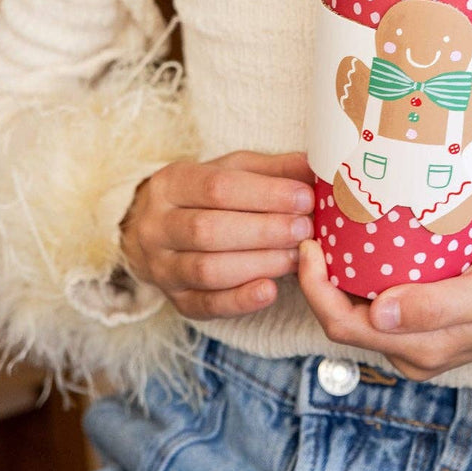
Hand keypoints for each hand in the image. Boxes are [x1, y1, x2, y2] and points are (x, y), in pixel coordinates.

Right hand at [120, 149, 315, 319]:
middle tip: (305, 229)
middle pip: (208, 230)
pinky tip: (271, 290)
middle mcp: (156, 226)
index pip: (217, 187)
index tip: (304, 198)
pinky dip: (240, 301)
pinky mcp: (175, 301)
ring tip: (297, 257)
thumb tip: (315, 165)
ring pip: (207, 270)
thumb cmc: (205, 195)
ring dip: (258, 264)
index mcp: (170, 183)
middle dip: (263, 231)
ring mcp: (161, 267)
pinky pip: (205, 305)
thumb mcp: (232, 171)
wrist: (157, 230)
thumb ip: (271, 169)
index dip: (265, 193)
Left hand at [298, 231, 471, 380]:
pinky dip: (360, 269)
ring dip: (336, 272)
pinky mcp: (424, 314)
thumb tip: (380, 314)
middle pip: (343, 317)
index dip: (315, 288)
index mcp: (421, 350)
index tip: (309, 243)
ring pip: (357, 307)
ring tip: (327, 226)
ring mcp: (417, 334)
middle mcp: (411, 349)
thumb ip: (438, 306)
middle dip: (317, 278)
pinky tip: (359, 237)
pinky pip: (378, 296)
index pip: (344, 325)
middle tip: (311, 226)